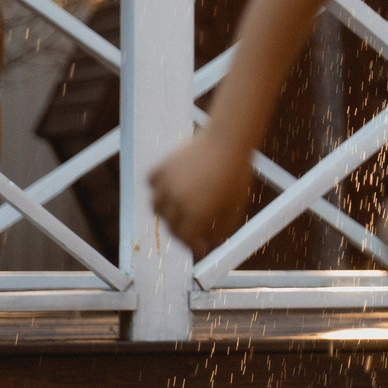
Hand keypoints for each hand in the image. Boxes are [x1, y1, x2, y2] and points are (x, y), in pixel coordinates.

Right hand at [147, 130, 251, 255]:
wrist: (228, 140)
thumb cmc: (236, 174)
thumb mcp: (234, 204)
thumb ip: (223, 227)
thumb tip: (213, 244)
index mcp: (196, 214)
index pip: (187, 239)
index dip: (194, 246)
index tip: (200, 248)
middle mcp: (177, 201)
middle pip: (171, 226)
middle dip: (182, 233)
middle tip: (192, 233)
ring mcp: (167, 183)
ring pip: (157, 206)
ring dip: (167, 213)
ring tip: (179, 212)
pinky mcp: (162, 166)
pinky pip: (152, 183)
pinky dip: (157, 188)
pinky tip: (169, 189)